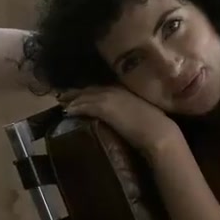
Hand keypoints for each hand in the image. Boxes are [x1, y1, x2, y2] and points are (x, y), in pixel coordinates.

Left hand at [60, 86, 180, 155]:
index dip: (89, 90)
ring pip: (85, 95)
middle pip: (91, 89)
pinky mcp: (105, 107)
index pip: (102, 87)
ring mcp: (109, 97)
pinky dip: (75, 107)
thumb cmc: (156, 125)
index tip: (79, 92)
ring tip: (61, 102)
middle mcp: (116, 89)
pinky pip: (85, 105)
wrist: (158, 132)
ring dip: (72, 98)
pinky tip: (66, 111)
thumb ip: (131, 109)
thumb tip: (125, 115)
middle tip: (63, 95)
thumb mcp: (142, 112)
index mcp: (125, 89)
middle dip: (77, 92)